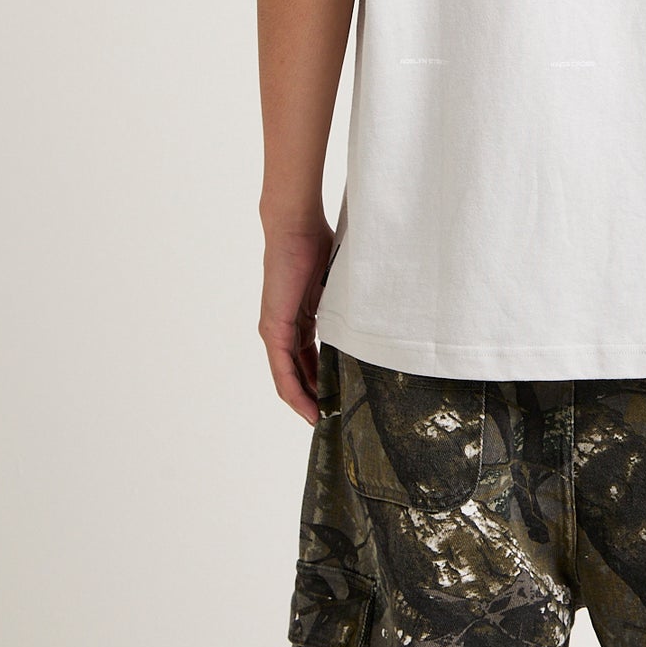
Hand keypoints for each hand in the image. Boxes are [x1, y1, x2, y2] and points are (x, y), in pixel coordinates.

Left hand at [258, 217, 334, 425]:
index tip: (340, 397)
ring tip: (324, 420)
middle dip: (316, 396)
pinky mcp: (273, 329)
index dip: (322, 380)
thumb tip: (372, 317)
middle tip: (336, 416)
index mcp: (299, 318)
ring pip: (289, 377)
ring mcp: (275, 330)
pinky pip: (283, 370)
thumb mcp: (336, 284)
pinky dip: (295, 391)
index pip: (309, 358)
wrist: (295, 226)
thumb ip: (345, 304)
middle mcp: (282, 329)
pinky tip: (308, 408)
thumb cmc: (317, 244)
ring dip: (305, 400)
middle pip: (299, 373)